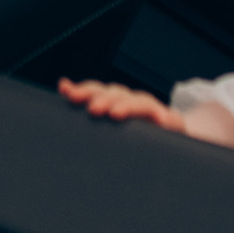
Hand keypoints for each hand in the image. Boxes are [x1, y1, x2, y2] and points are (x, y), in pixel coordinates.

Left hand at [58, 79, 187, 129]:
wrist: (171, 142)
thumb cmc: (133, 137)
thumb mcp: (108, 131)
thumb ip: (86, 122)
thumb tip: (63, 98)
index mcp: (113, 103)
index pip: (96, 91)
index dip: (82, 90)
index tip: (66, 91)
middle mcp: (130, 101)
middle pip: (114, 93)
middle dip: (102, 99)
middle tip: (92, 109)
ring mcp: (150, 110)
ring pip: (139, 101)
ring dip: (127, 106)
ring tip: (116, 114)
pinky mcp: (170, 121)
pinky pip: (168, 118)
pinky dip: (163, 118)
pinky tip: (160, 122)